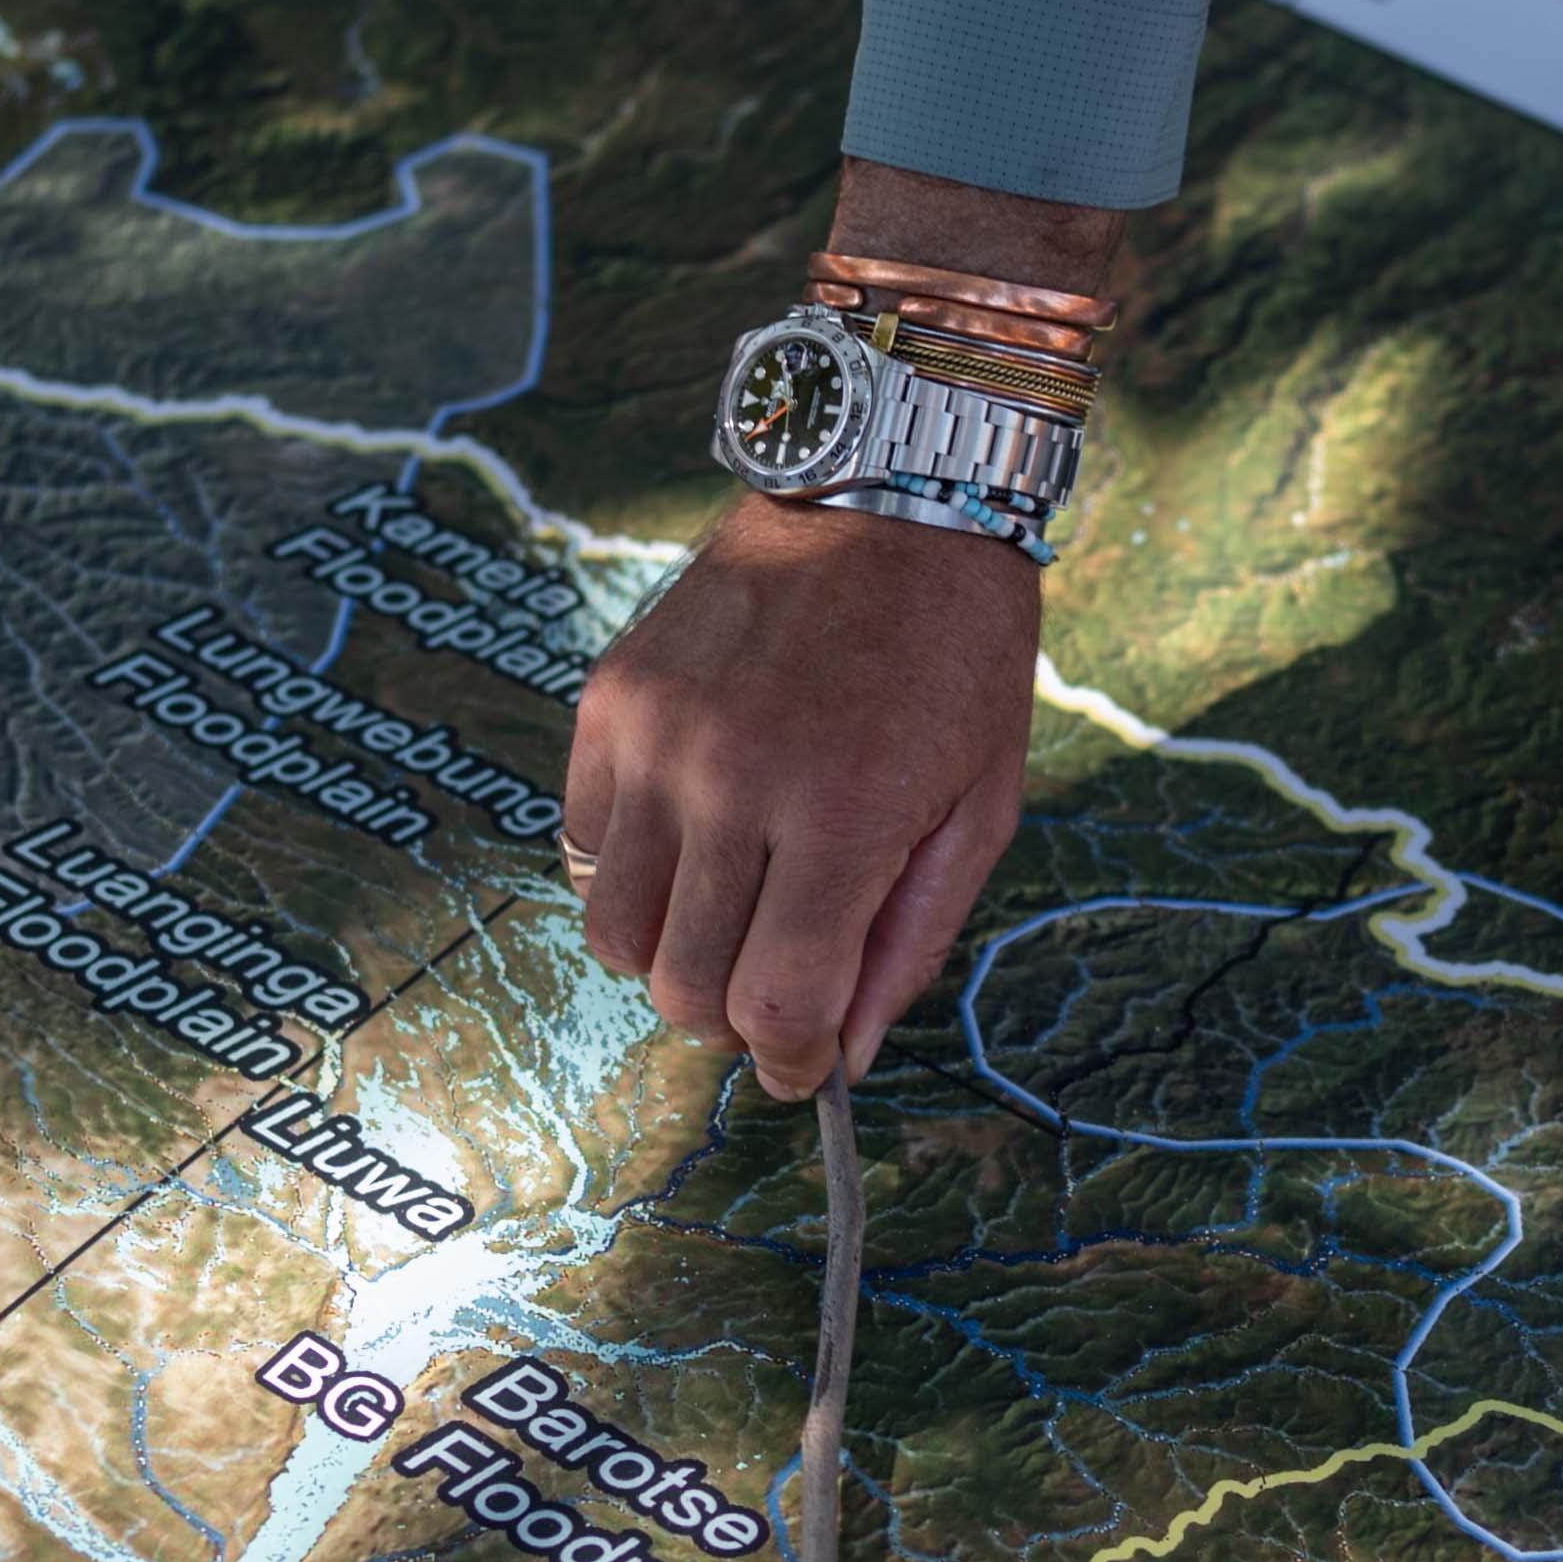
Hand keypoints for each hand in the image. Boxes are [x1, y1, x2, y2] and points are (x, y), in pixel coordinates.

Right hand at [567, 494, 1038, 1099]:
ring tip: (728, 917)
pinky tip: (690, 842)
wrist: (888, 495)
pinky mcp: (611, 700)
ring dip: (671, 955)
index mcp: (841, 816)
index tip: (806, 1066)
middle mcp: (732, 782)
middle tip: (774, 991)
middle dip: (733, 1017)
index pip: (775, 1003)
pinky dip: (629, 873)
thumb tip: (841, 1052)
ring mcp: (658, 740)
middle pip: (684, 986)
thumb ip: (909, 941)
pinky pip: (583, 844)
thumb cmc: (956, 657)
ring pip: (615, 932)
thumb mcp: (979, 809)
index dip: (791, 1061)